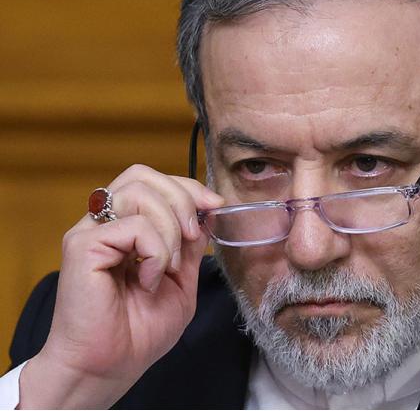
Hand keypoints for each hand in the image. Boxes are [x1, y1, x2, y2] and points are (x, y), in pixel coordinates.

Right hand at [18, 164, 223, 408]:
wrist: (112, 366)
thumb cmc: (140, 330)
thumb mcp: (181, 280)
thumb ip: (191, 244)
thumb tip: (207, 211)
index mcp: (125, 226)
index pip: (153, 181)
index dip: (188, 186)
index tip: (215, 205)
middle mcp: (104, 223)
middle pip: (142, 174)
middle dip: (181, 197)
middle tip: (193, 235)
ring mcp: (91, 232)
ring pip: (138, 193)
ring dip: (170, 227)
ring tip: (169, 266)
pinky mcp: (82, 246)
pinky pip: (134, 227)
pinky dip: (156, 252)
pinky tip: (149, 280)